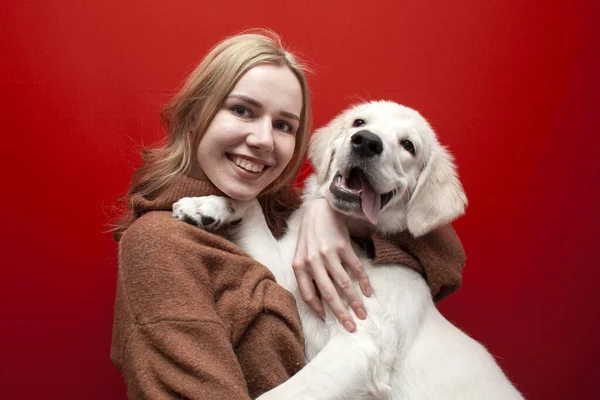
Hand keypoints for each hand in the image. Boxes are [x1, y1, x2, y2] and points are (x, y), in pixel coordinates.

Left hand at [292, 198, 371, 331]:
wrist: (319, 210)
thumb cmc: (309, 237)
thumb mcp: (301, 255)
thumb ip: (307, 276)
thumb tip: (319, 302)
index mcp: (299, 266)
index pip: (307, 295)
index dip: (317, 309)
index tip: (328, 319)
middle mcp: (312, 261)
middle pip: (328, 294)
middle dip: (341, 314)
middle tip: (351, 327)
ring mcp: (328, 254)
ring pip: (344, 284)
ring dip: (356, 302)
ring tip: (363, 314)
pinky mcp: (343, 246)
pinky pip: (356, 269)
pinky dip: (364, 282)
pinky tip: (369, 292)